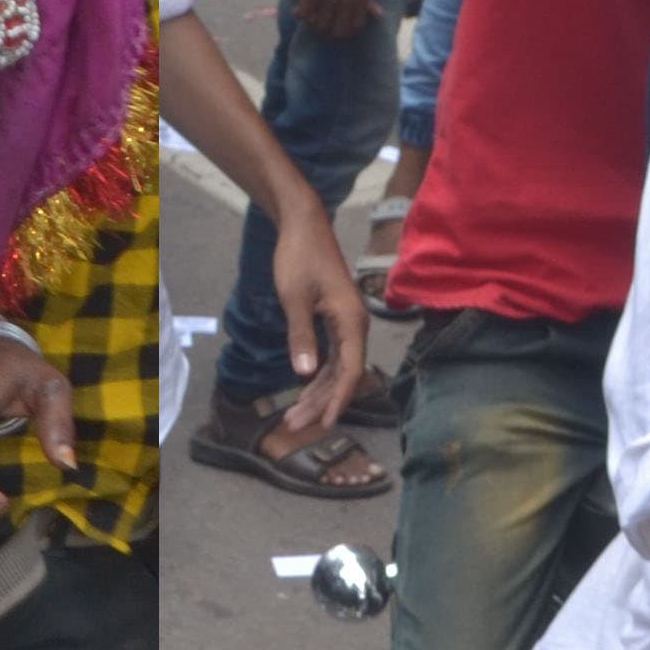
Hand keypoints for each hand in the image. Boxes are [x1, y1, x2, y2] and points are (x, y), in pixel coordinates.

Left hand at [266, 192, 368, 443]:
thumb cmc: (299, 257)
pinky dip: (318, 374)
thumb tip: (304, 374)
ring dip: (317, 392)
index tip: (325, 424)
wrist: (303, 224)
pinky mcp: (336, 318)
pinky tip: (305, 388)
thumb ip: (300, 336)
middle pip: (343, 375)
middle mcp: (355, 324)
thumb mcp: (294, 298)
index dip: (338, 401)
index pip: (350, 372)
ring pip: (337, 367)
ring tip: (294, 414)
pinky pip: (332, 355)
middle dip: (320, 402)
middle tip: (294, 424)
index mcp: (351, 321)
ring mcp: (346, 321)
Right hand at [293, 0, 374, 40]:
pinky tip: (299, 9)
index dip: (344, 30)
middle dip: (327, 31)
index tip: (335, 27)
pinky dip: (301, 13)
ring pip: (319, 25)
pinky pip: (305, 14)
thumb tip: (379, 15)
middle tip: (319, 25)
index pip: (354, 27)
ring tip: (310, 16)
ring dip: (313, 23)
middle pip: (337, 30)